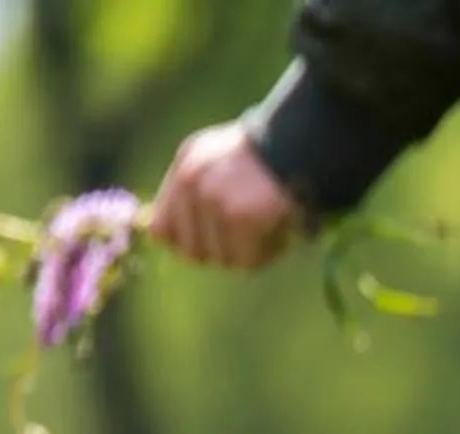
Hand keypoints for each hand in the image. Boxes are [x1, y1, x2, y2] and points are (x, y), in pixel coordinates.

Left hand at [149, 123, 304, 271]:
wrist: (304, 146)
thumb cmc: (267, 160)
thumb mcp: (218, 162)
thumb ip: (186, 194)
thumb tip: (156, 234)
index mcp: (186, 168)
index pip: (163, 230)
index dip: (188, 245)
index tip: (214, 244)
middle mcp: (193, 183)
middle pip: (193, 251)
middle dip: (220, 252)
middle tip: (248, 241)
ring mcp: (215, 200)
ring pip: (221, 258)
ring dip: (247, 255)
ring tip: (270, 236)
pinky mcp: (240, 217)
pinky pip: (246, 261)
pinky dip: (265, 257)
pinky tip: (281, 241)